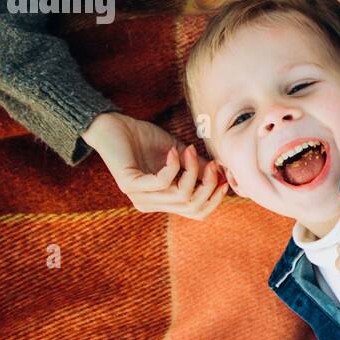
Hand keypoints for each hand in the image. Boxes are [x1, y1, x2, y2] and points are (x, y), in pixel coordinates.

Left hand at [82, 111, 228, 218]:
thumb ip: (198, 166)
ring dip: (192, 170)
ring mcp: (139, 197)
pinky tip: (174, 150)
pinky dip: (173, 165)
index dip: (214, 199)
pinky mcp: (129, 185)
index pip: (196, 212)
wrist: (113, 126)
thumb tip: (224, 173)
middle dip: (208, 185)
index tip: (226, 178)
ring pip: (180, 195)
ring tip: (190, 150)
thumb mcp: (179, 154)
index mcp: (162, 201)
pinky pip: (162, 182)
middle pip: (192, 206)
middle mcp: (150, 204)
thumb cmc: (145, 139)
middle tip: (213, 163)